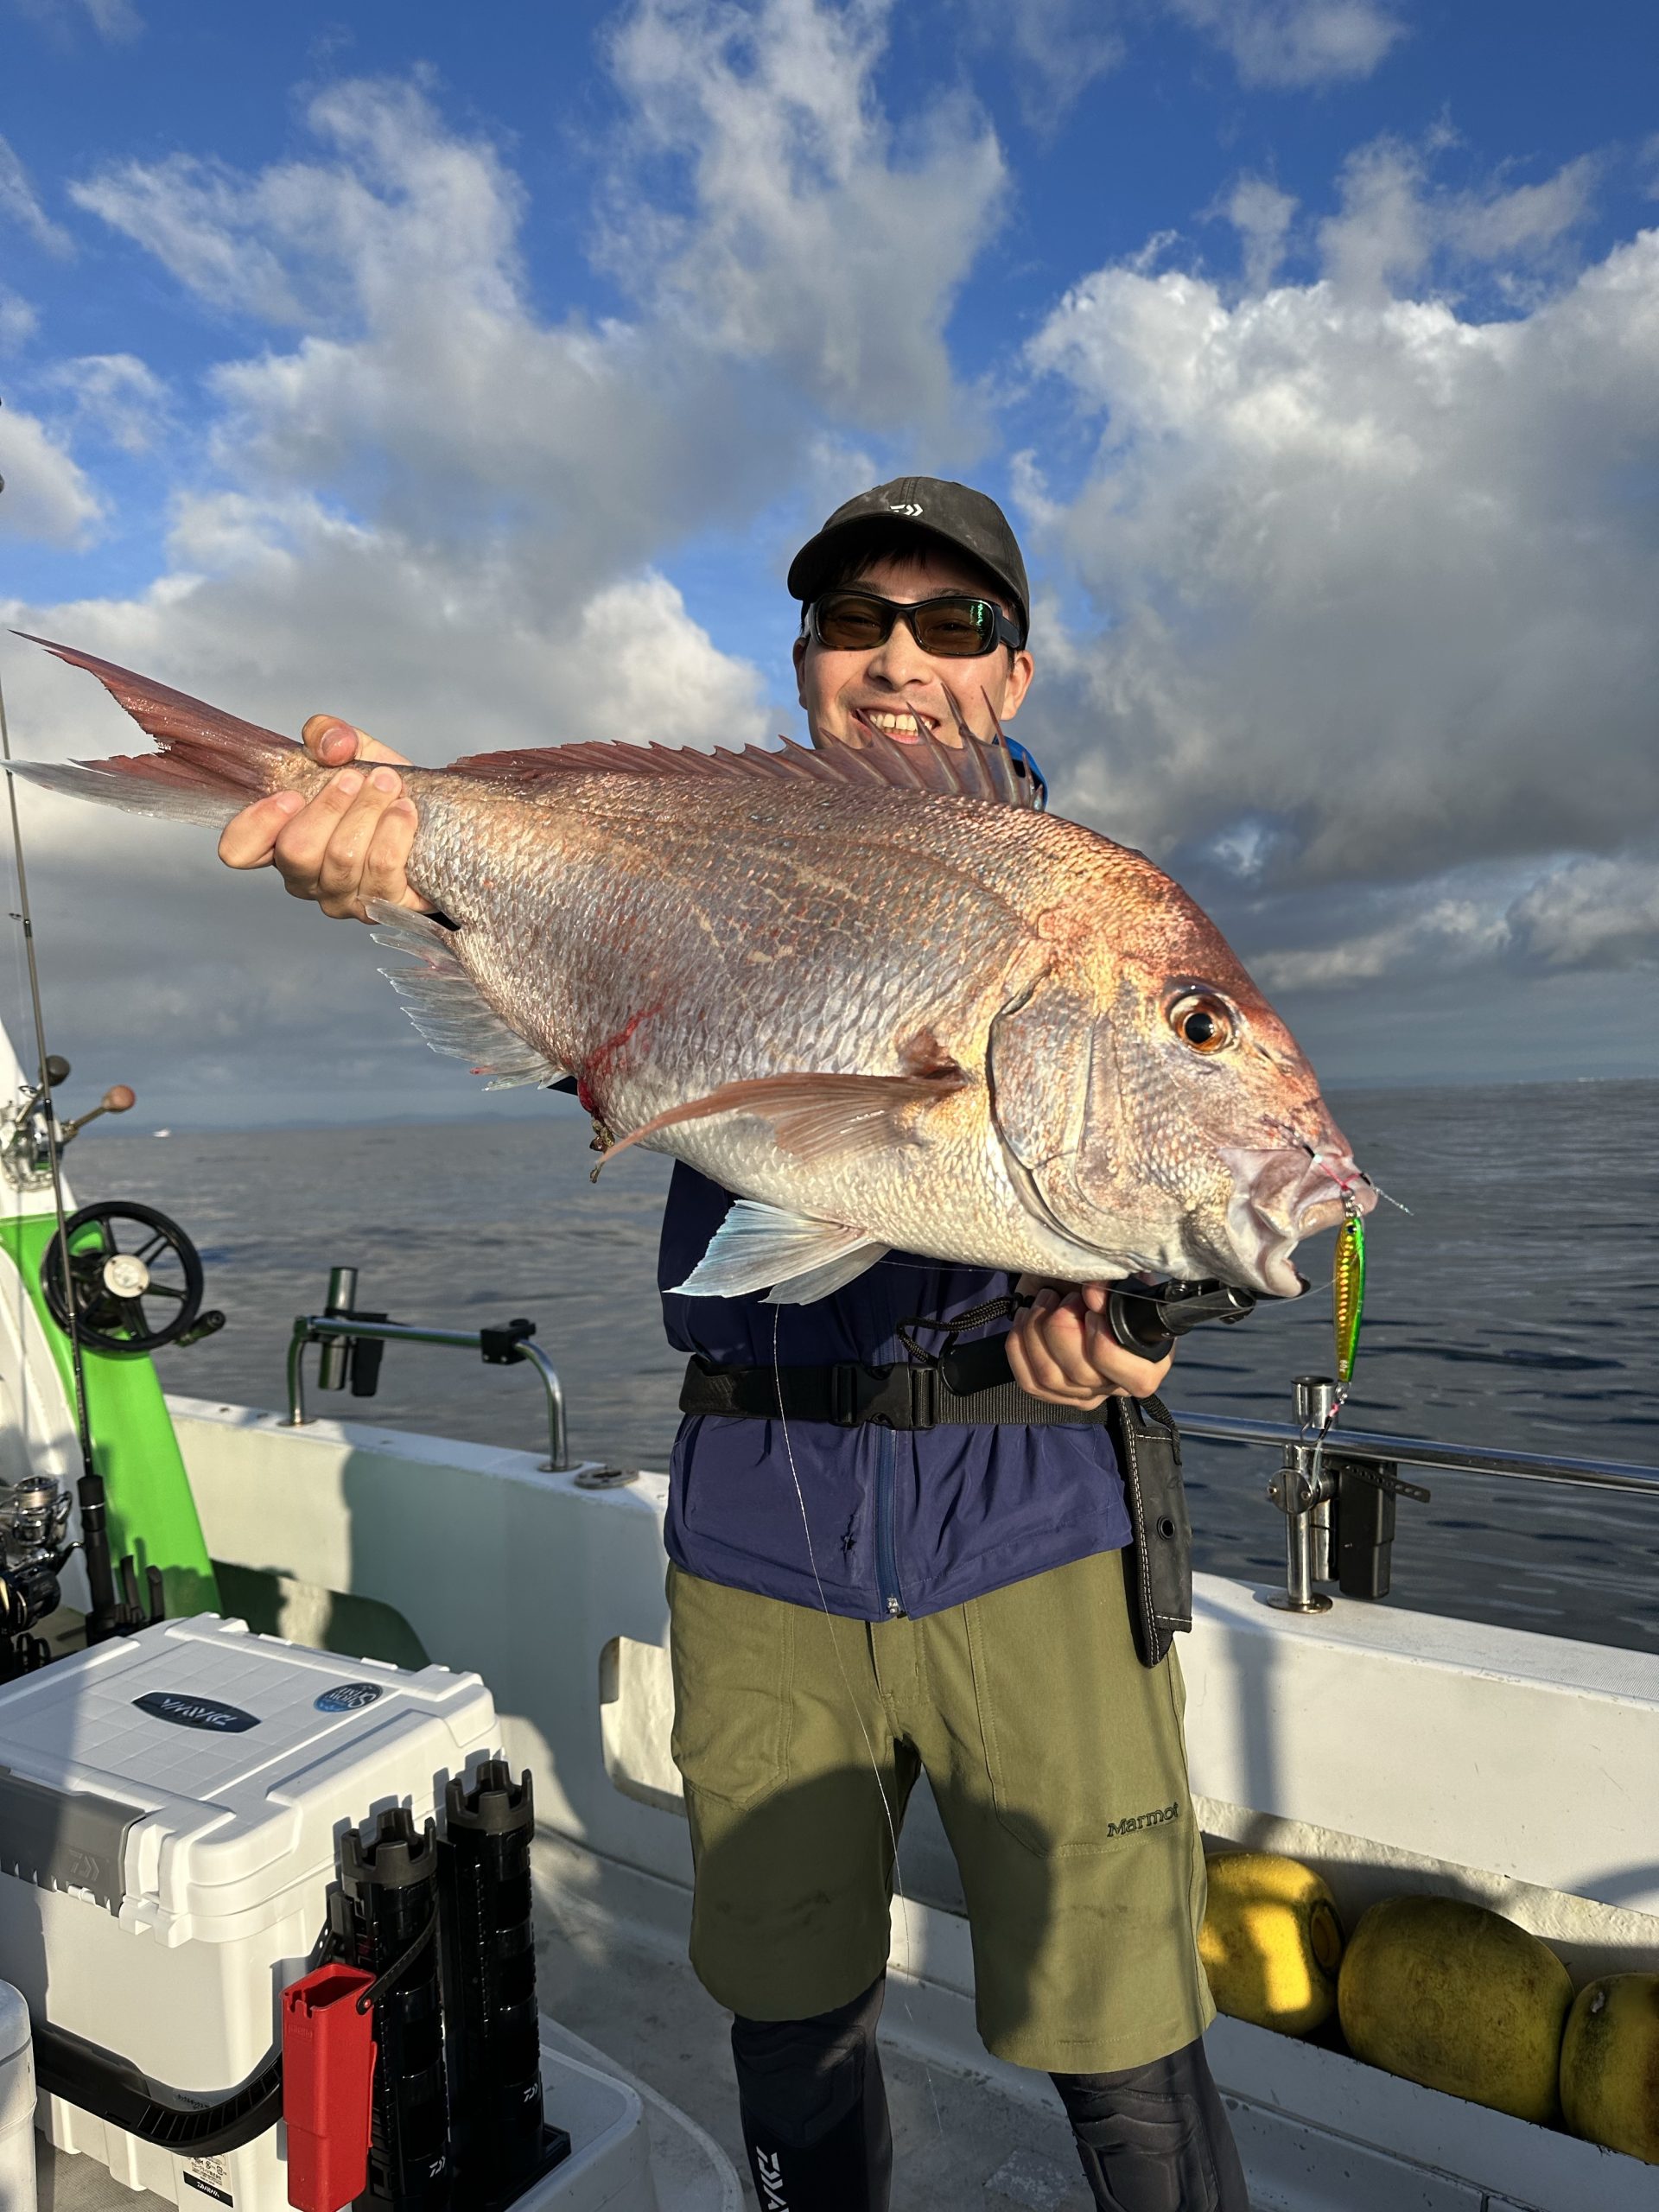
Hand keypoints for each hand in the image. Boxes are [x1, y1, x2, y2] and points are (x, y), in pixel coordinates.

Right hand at [217, 715, 430, 921]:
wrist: (435, 822)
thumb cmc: (380, 791)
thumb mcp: (351, 750)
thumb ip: (329, 735)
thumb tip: (331, 746)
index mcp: (280, 840)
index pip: (239, 851)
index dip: (257, 824)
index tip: (291, 794)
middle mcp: (304, 878)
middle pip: (297, 851)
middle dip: (331, 805)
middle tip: (357, 778)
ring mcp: (342, 898)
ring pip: (342, 858)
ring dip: (367, 811)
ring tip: (388, 784)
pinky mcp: (383, 906)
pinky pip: (381, 871)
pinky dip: (395, 831)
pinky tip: (405, 810)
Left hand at [1007, 1279, 1172, 1408]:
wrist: (1068, 1283)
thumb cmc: (1098, 1283)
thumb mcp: (1116, 1277)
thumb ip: (1113, 1284)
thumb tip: (1095, 1295)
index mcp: (1147, 1362)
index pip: (1136, 1378)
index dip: (1106, 1343)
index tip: (1091, 1309)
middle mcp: (1115, 1384)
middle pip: (1082, 1374)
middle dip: (1063, 1326)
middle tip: (1064, 1298)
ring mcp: (1081, 1392)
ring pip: (1050, 1377)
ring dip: (1037, 1330)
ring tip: (1044, 1300)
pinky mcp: (1051, 1392)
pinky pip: (1029, 1381)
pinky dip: (1019, 1346)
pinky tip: (1024, 1318)